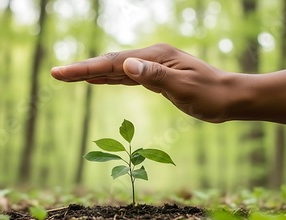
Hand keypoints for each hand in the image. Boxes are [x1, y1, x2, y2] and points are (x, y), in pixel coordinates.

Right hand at [51, 43, 249, 121]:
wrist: (229, 97)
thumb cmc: (210, 95)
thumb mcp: (184, 87)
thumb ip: (155, 76)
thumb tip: (126, 66)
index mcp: (155, 57)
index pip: (113, 63)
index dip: (85, 69)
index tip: (60, 73)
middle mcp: (151, 57)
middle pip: (110, 63)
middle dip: (83, 69)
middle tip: (56, 74)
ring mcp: (154, 66)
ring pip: (117, 69)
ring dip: (94, 73)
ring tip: (71, 76)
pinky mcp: (157, 76)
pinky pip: (127, 77)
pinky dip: (110, 80)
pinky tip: (100, 82)